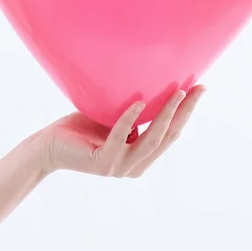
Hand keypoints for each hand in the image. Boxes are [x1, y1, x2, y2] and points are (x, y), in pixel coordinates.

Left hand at [36, 85, 204, 177]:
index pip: (172, 133)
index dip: (188, 112)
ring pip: (151, 139)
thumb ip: (136, 112)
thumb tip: (154, 83)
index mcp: (142, 157)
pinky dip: (130, 118)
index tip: (200, 88)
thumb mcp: (116, 117)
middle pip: (168, 136)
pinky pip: (120, 137)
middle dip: (185, 111)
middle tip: (198, 88)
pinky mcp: (103, 162)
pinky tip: (138, 102)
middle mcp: (135, 166)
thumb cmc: (83, 128)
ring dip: (166, 114)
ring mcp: (120, 166)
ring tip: (178, 92)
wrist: (50, 145)